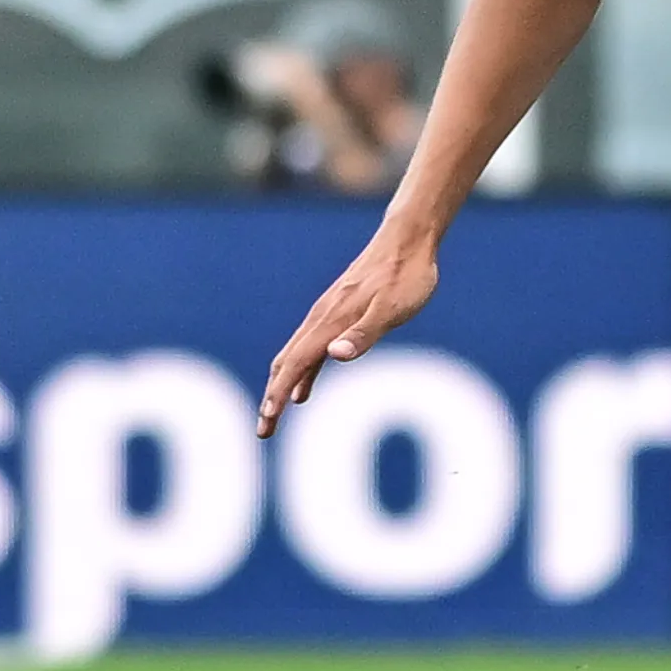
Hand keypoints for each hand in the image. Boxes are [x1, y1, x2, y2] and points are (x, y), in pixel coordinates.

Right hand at [258, 226, 439, 436]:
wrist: (407, 239)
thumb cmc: (405, 275)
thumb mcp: (392, 308)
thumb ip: (364, 333)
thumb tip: (333, 356)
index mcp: (330, 320)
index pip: (295, 364)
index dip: (278, 394)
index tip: (266, 421)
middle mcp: (321, 318)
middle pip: (286, 364)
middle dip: (272, 398)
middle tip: (263, 431)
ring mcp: (327, 315)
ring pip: (294, 357)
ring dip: (282, 387)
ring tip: (273, 415)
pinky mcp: (337, 314)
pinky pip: (309, 349)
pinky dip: (301, 373)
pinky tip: (304, 390)